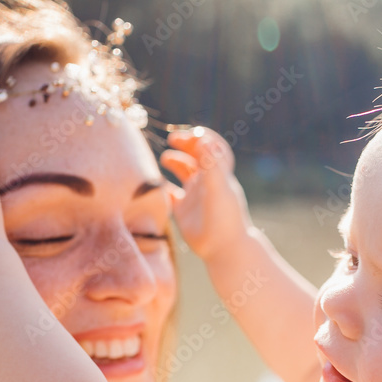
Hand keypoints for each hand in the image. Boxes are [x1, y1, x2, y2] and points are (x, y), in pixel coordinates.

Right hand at [161, 127, 252, 264]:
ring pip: (184, 173)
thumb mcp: (218, 188)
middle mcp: (207, 182)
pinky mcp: (185, 212)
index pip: (213, 146)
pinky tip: (156, 187)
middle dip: (185, 145)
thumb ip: (211, 163)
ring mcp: (195, 196)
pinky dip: (163, 189)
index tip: (188, 133)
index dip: (201, 136)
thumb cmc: (224, 218)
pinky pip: (172, 195)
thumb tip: (202, 138)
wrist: (225, 248)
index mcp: (217, 174)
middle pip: (197, 156)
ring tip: (164, 159)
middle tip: (172, 140)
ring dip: (175, 162)